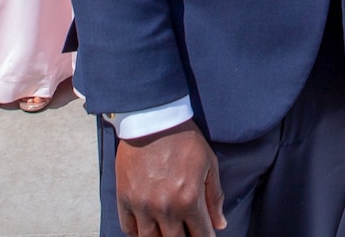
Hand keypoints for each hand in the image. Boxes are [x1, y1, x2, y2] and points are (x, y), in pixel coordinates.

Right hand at [113, 121, 223, 236]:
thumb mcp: (208, 164)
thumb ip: (214, 197)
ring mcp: (142, 205)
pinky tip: (147, 227)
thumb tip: (220, 225)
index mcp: (189, 199)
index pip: (201, 235)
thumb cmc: (184, 139)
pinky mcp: (125, 198)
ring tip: (167, 231)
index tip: (204, 236)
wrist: (153, 118)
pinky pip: (128, 228)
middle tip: (186, 232)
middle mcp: (165, 207)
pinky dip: (138, 233)